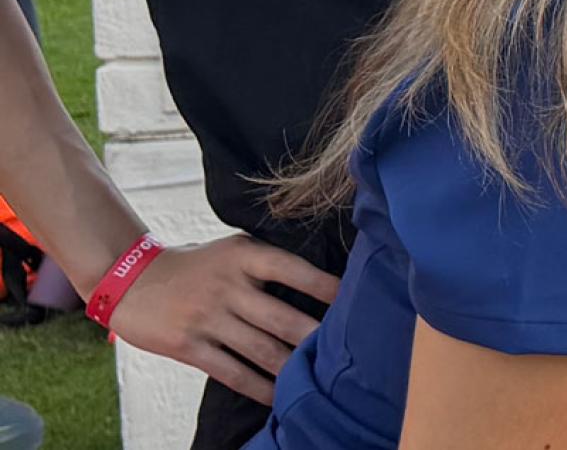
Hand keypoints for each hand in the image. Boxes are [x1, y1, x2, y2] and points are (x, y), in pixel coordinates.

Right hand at [105, 234, 341, 402]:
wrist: (130, 279)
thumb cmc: (196, 265)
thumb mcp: (233, 250)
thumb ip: (268, 264)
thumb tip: (322, 285)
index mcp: (244, 256)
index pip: (294, 269)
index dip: (326, 287)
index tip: (355, 301)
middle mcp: (227, 286)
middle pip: (281, 317)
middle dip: (315, 337)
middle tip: (348, 351)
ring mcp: (207, 317)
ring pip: (261, 349)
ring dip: (292, 366)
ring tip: (321, 378)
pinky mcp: (188, 346)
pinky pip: (231, 371)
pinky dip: (258, 387)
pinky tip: (278, 396)